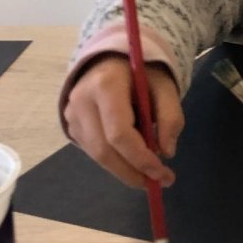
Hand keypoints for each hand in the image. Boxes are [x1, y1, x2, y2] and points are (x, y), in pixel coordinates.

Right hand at [64, 53, 183, 186]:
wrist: (113, 60)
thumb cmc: (142, 73)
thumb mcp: (165, 87)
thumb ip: (171, 117)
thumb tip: (166, 152)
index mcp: (106, 85)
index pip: (119, 133)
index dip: (140, 158)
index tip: (162, 174)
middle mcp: (81, 100)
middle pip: (104, 150)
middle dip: (131, 172)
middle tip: (157, 182)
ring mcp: (71, 114)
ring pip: (96, 155)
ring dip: (124, 169)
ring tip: (148, 172)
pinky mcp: (71, 125)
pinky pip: (92, 151)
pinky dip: (114, 159)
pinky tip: (131, 156)